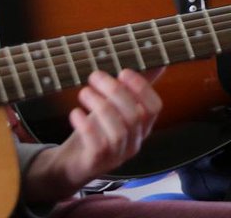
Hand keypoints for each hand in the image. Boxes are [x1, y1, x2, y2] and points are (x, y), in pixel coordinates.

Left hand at [21, 68, 163, 203]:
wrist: (70, 164)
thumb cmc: (96, 131)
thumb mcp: (115, 109)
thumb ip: (133, 89)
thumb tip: (160, 65)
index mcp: (142, 128)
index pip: (154, 108)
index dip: (142, 88)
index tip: (123, 72)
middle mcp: (134, 143)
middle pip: (135, 116)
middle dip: (115, 92)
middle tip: (95, 76)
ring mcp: (117, 156)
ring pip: (118, 131)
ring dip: (100, 106)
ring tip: (84, 92)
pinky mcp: (97, 164)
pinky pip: (97, 145)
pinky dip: (86, 126)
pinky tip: (75, 112)